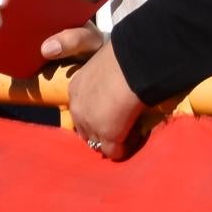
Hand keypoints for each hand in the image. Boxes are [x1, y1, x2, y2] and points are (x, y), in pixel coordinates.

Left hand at [66, 42, 145, 158]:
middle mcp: (77, 107)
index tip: (113, 116)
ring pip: (98, 143)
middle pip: (85, 132)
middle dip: (101, 134)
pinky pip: (113, 152)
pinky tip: (135, 139)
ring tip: (130, 135)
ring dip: (112, 142)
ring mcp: (90, 122)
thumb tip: (114, 90)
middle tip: (122, 130)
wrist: (133, 62)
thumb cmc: (124, 59)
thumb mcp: (104, 68)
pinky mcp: (107, 133)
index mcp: (75, 89)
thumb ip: (103, 82)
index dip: (96, 118)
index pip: (81, 113)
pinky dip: (124, 150)